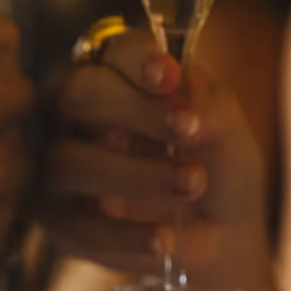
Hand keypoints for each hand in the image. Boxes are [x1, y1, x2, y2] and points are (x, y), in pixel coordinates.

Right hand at [37, 25, 265, 275]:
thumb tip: (182, 89)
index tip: (170, 78)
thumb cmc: (218, 166)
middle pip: (76, 95)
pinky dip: (123, 234)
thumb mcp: (230, 132)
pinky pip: (77, 227)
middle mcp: (76, 114)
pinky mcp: (60, 225)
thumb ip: (209, 105)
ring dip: (134, 174)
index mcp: (118, 75)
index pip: (112, 50)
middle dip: (134, 111)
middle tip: (190, 131)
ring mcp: (60, 169)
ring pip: (65, 162)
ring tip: (192, 184)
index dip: (136, 60)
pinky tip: (164, 240)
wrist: (224, 236)